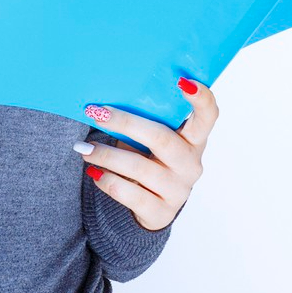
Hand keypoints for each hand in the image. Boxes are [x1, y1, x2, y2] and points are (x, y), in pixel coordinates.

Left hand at [77, 78, 218, 230]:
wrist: (150, 208)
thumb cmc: (149, 161)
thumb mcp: (152, 141)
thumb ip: (145, 122)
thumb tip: (107, 101)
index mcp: (194, 139)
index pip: (208, 116)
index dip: (200, 98)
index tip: (181, 80)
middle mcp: (191, 164)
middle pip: (161, 138)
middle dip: (125, 123)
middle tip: (96, 113)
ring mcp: (179, 190)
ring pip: (139, 168)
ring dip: (107, 156)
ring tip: (84, 149)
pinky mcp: (161, 212)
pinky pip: (131, 194)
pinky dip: (108, 181)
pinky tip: (94, 173)